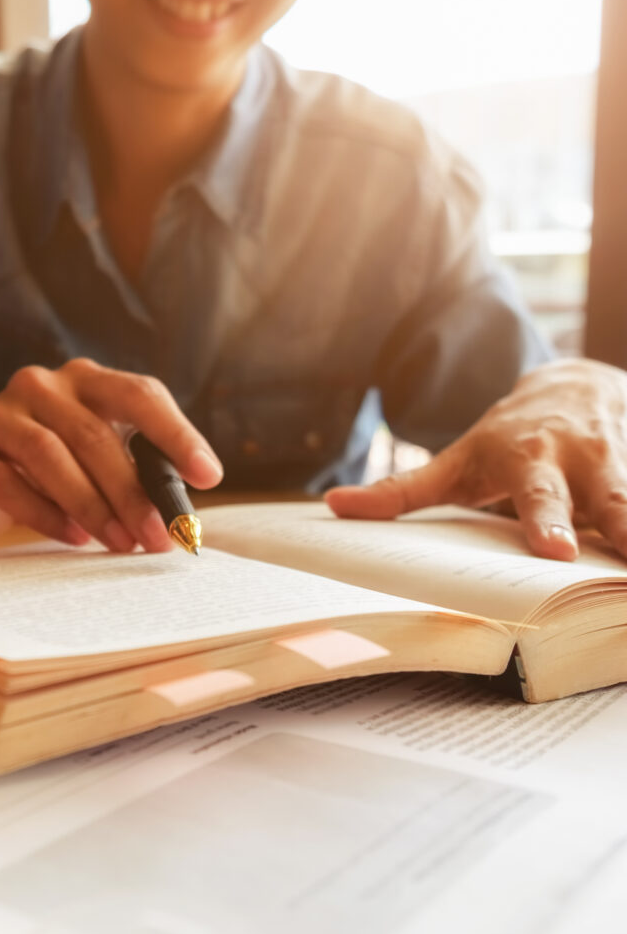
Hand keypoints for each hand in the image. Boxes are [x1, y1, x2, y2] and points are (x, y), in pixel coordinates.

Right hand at [0, 358, 222, 550]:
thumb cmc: (52, 471)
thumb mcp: (99, 461)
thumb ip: (138, 471)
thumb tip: (183, 515)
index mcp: (86, 380)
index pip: (139, 394)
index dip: (177, 434)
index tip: (208, 476)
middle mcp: (42, 385)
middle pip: (95, 434)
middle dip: (132, 492)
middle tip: (158, 537)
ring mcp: (2, 414)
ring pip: (51, 455)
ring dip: (93, 505)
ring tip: (121, 543)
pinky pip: (10, 483)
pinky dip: (47, 515)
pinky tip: (76, 538)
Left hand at [325, 358, 626, 561]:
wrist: (577, 386)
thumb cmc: (506, 439)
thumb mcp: (455, 459)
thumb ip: (402, 490)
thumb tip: (334, 508)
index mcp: (532, 459)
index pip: (538, 495)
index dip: (548, 519)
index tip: (555, 547)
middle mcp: (588, 459)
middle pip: (613, 499)